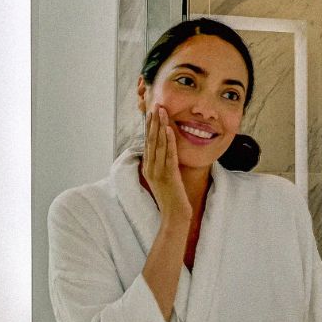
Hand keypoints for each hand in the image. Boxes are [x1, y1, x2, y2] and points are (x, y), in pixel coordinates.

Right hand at [142, 109, 191, 223]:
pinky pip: (168, 155)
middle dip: (153, 121)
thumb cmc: (171, 198)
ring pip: (158, 144)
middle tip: (155, 105)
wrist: (174, 216)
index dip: (149, 127)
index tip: (151, 112)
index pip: (148, 143)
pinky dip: (168, 141)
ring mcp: (158, 171)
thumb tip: (165, 152)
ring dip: (160, 126)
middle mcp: (150, 168)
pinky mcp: (168, 175)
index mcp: (148, 168)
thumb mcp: (164, 179)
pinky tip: (168, 129)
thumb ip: (162, 165)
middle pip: (151, 140)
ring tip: (161, 111)